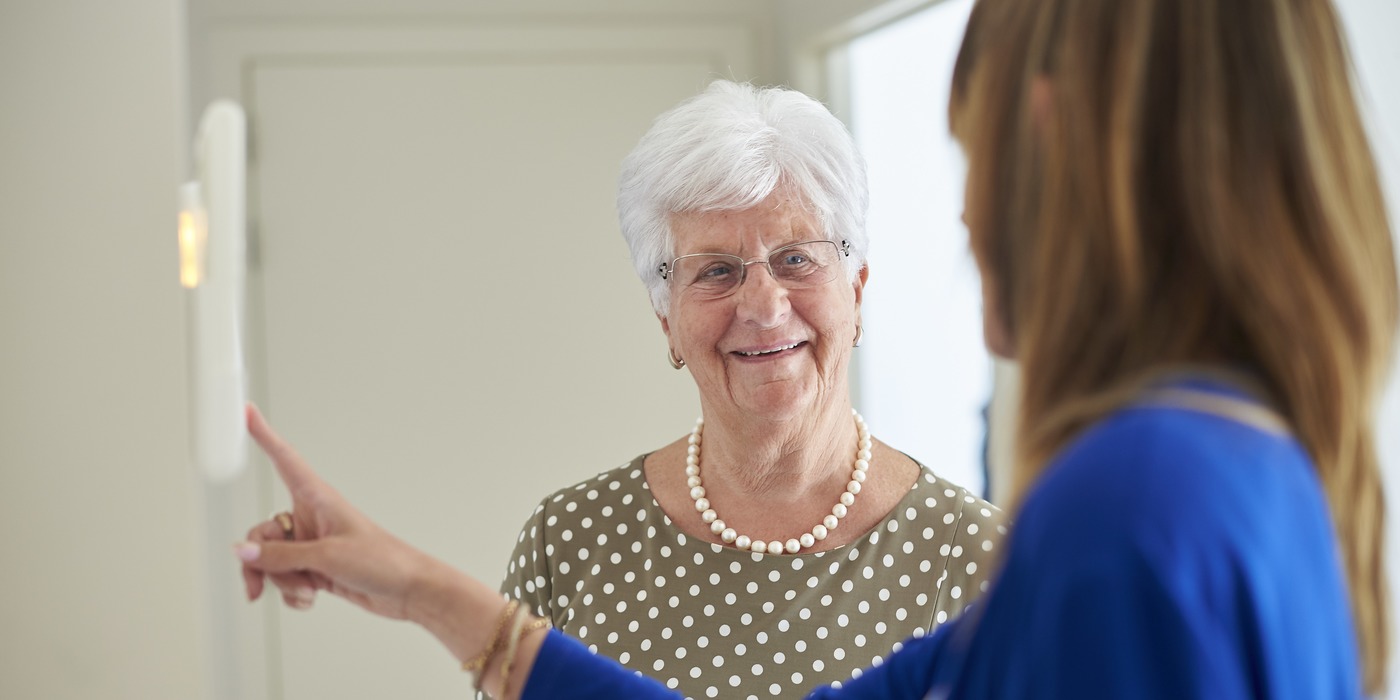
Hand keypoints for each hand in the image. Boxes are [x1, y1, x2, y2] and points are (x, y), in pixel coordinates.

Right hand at [235, 404, 441, 620]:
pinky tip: (312, 597)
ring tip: (306, 589)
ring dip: (281, 581)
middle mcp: (311, 518)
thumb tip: (243, 551)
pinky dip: (292, 592)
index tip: (247, 411)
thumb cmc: (383, 561)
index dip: (264, 435)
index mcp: (318, 498)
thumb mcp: (326, 557)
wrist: (408, 590)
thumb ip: (280, 556)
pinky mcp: (316, 567)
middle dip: (259, 563)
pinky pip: (285, 578)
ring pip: (271, 560)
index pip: (284, 459)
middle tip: (258, 585)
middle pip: (261, 534)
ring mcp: (312, 544)